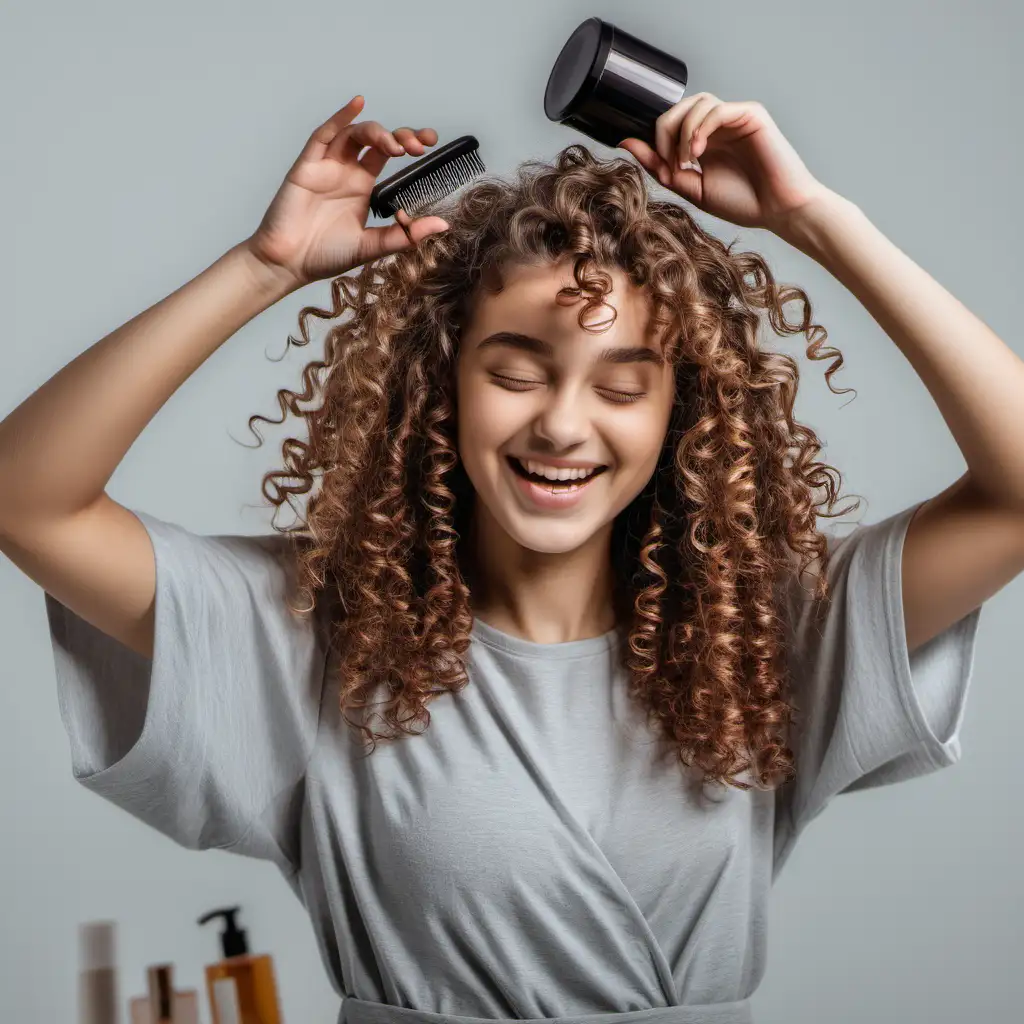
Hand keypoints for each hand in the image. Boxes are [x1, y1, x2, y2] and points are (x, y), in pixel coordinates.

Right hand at [245, 95, 450, 288]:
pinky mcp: (306, 167)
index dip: (408, 142)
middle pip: (375, 139)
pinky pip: (322, 136)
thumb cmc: (325, 255)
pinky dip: (340, 118)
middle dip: (399, 136)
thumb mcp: (373, 246)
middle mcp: (345, 171)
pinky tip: (358, 105)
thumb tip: (443, 225)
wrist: (289, 264)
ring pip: (353, 134)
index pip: (388, 154)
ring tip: (396, 146)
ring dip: (377, 133)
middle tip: (420, 145)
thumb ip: (405, 235)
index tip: (430, 143)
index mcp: (362, 186)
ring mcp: (326, 166)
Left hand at [618, 93, 832, 234]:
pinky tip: (698, 152)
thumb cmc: (743, 202)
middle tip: (669, 163)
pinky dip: (700, 128)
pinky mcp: (751, 114)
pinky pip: (717, 109)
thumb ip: (661, 167)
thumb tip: (626, 142)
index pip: (670, 122)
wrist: (779, 210)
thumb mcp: (693, 188)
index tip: (657, 166)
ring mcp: (735, 117)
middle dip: (664, 132)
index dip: (656, 139)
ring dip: (682, 131)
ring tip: (686, 161)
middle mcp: (718, 125)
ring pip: (697, 103)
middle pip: (678, 107)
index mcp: (703, 140)